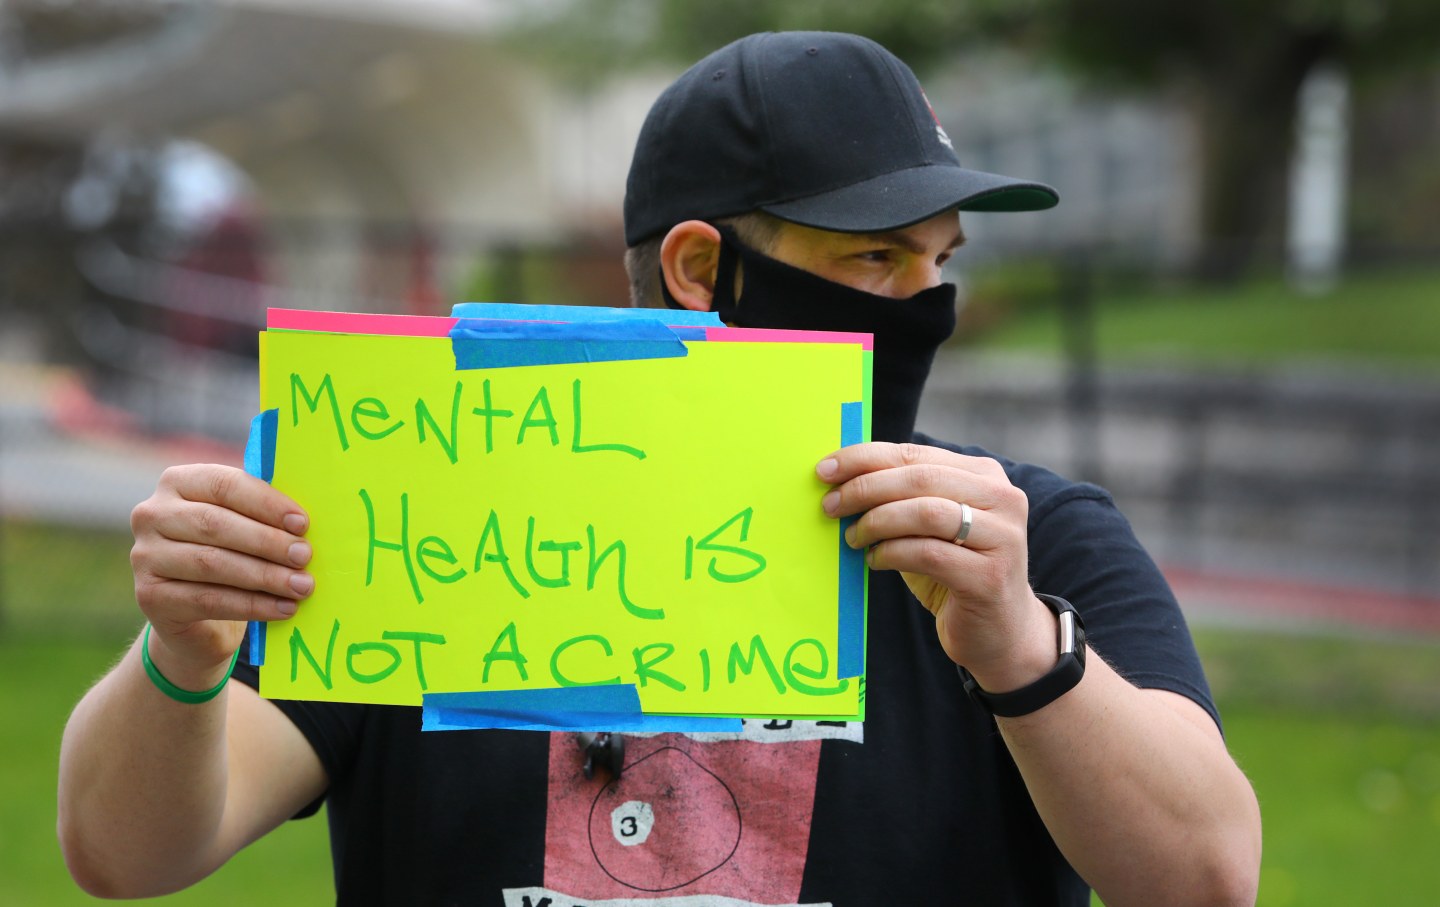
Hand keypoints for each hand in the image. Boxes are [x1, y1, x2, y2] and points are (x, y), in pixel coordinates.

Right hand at [129, 465, 312, 684]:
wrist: (195, 615)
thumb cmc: (230, 555)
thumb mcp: (244, 527)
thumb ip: (264, 515)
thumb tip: (306, 522)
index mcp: (178, 482)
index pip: (224, 485)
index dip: (266, 503)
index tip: (302, 523)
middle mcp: (152, 514)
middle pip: (216, 524)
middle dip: (267, 542)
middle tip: (305, 557)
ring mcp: (144, 556)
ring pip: (212, 563)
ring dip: (264, 576)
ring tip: (302, 586)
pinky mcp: (149, 596)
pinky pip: (208, 600)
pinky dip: (252, 605)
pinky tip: (284, 608)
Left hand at [817, 442, 1054, 689]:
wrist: (1000, 632)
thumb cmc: (954, 572)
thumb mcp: (929, 527)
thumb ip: (901, 497)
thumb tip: (840, 477)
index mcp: (984, 475)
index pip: (916, 454)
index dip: (866, 458)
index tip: (826, 468)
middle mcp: (1002, 499)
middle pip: (919, 479)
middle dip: (865, 488)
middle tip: (830, 505)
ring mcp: (1002, 537)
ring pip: (925, 513)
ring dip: (877, 522)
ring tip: (853, 538)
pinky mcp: (990, 576)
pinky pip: (927, 554)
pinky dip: (892, 554)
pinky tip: (875, 560)